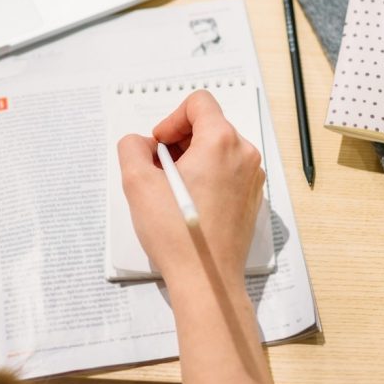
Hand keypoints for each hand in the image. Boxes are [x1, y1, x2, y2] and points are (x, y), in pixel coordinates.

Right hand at [116, 90, 265, 288]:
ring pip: (219, 150)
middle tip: (159, 168)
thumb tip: (140, 145)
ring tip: (171, 188)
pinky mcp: (251, 199)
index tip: (159, 144)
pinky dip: (207, 177)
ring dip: (192, 160)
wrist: (206, 279)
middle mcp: (243, 155)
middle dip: (180, 141)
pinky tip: (188, 202)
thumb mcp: (137, 183)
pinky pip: (228, 172)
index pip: (199, 103)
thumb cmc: (179, 235)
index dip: (172, 119)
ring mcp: (251, 178)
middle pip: (210, 125)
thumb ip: (132, 149)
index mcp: (221, 142)